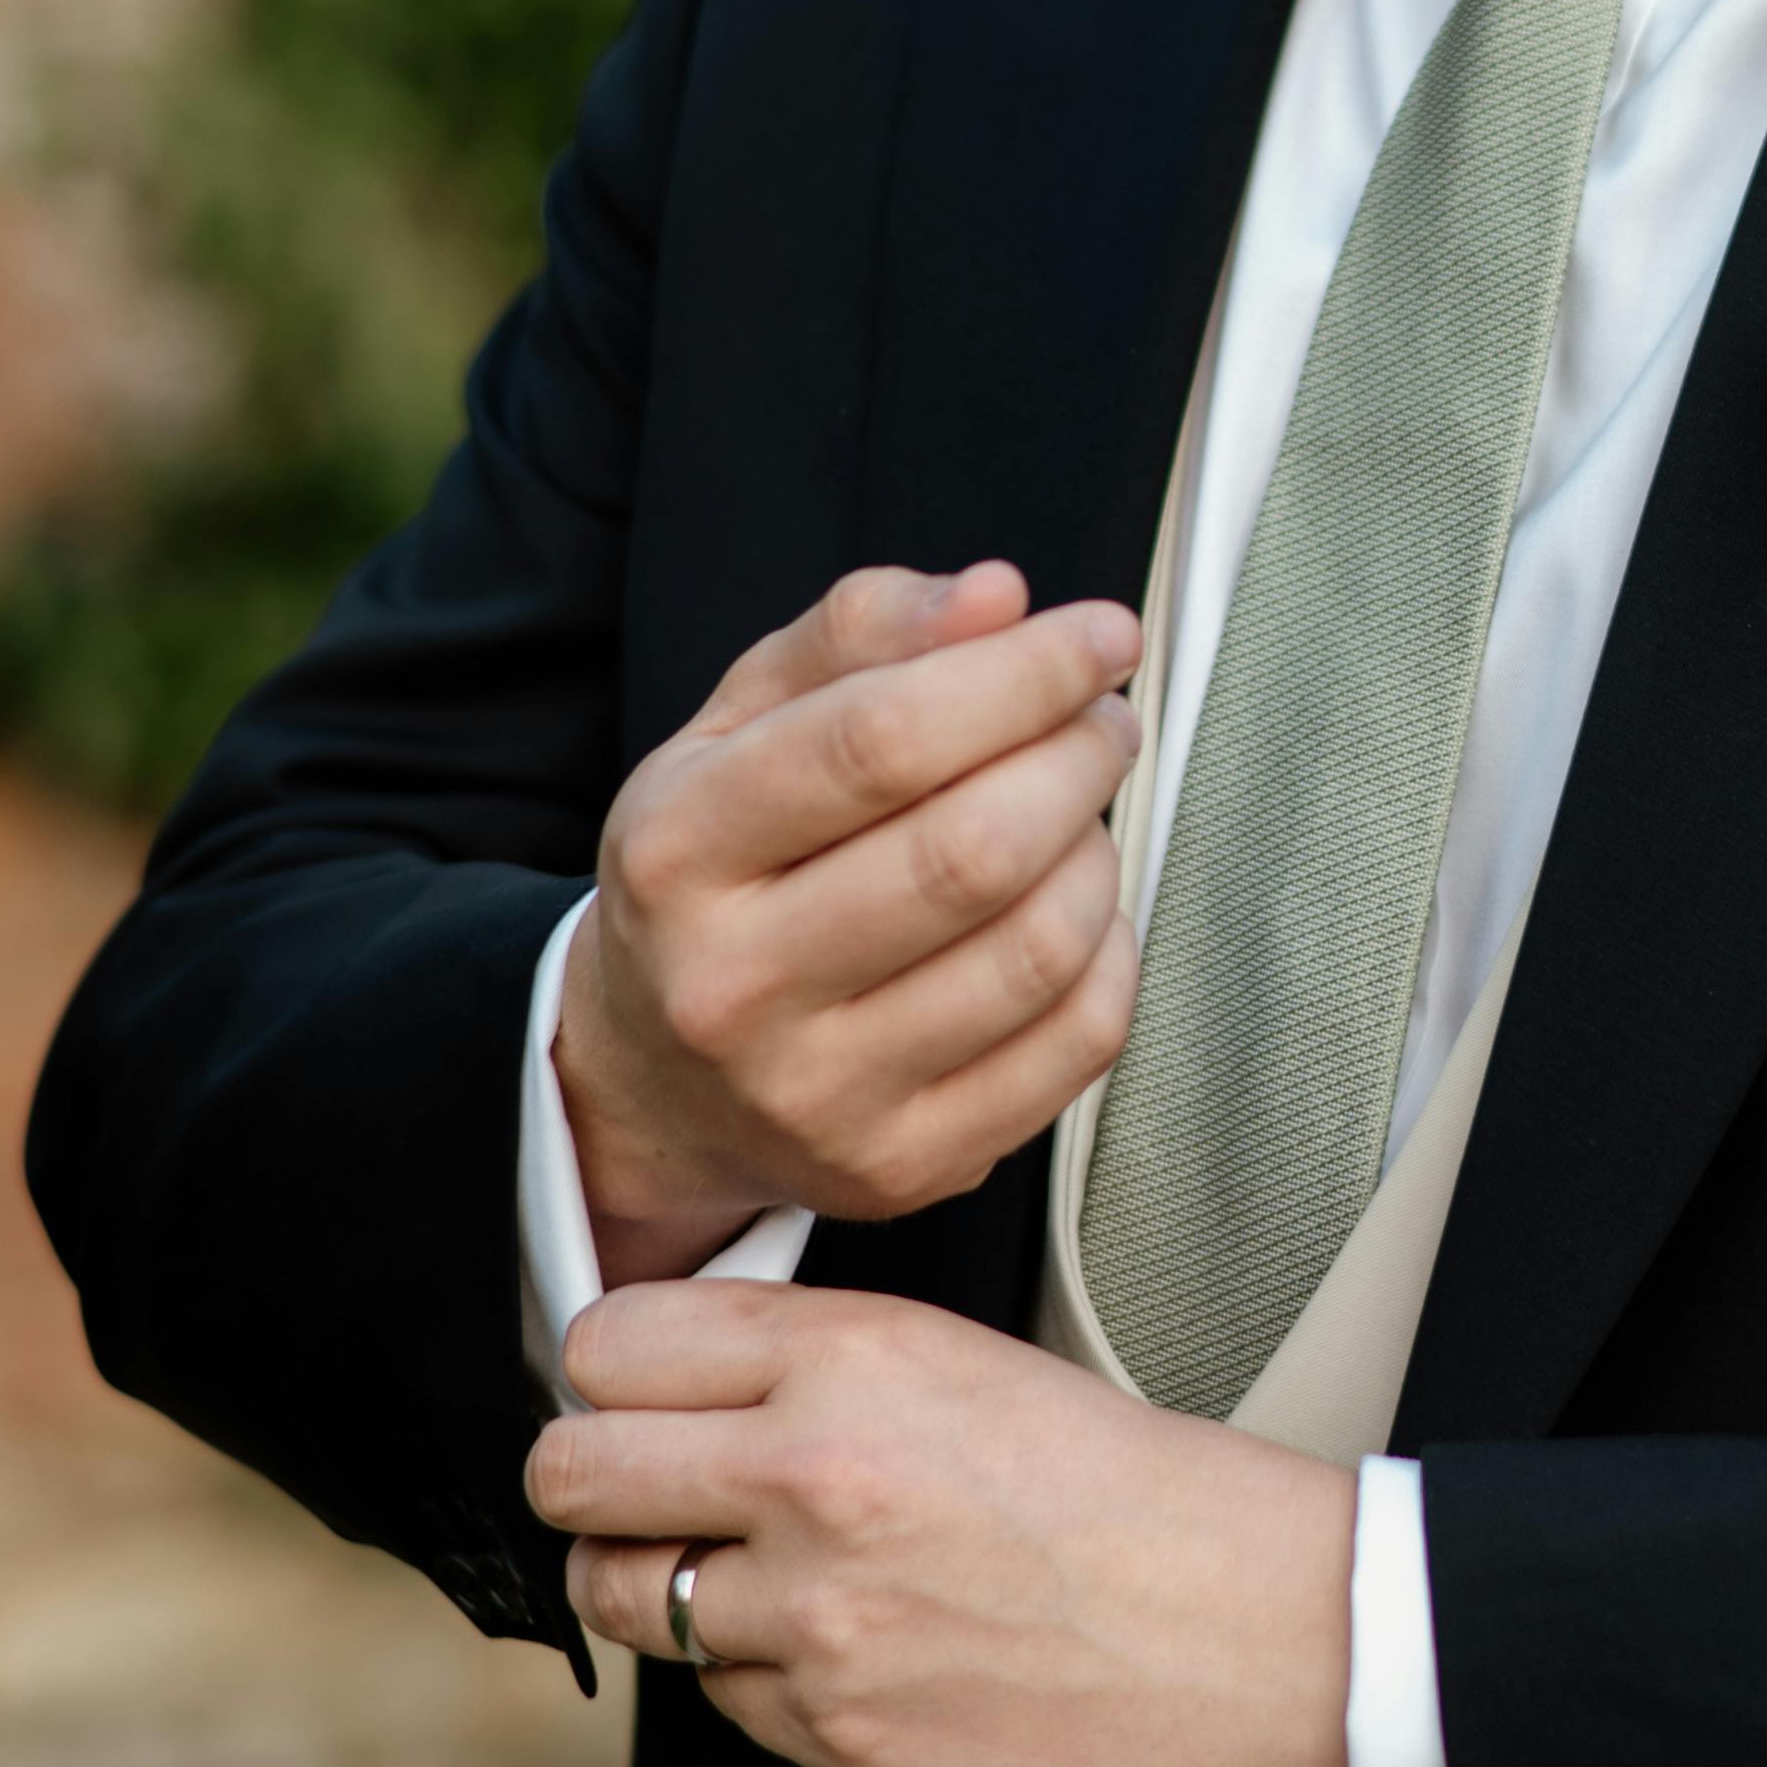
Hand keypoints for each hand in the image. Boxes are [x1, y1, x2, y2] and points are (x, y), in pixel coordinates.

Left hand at [525, 1286, 1358, 1766]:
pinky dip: (766, 1684)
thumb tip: (667, 1397)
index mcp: (853, 1358)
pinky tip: (856, 1657)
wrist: (1262, 1635)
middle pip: (568, 1472)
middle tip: (643, 1496)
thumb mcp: (966, 1364)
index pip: (611, 1345)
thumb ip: (810, 1367)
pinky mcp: (845, 1742)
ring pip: (624, 1601)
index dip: (614, 1376)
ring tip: (749, 1582)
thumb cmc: (1134, 1497)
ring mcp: (824, 1623)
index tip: (638, 1397)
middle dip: (591, 1485)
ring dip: (662, 1591)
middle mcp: (818, 1479)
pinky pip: (726, 1707)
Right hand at [555, 561, 1141, 1279]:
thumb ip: (858, 635)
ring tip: (1079, 811)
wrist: (654, 1080)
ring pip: (1036, 951)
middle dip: (1075, 759)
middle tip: (1104, 718)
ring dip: (1097, 852)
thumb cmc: (721, 869)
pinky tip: (1079, 910)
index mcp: (673, 851)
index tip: (1100, 634)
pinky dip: (1112, 953)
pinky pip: (1075, 1046)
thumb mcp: (739, 726)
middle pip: (969, 852)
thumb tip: (997, 598)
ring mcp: (816, 1095)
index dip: (1020, 675)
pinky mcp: (901, 1168)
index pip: (878, 741)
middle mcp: (729, 987)